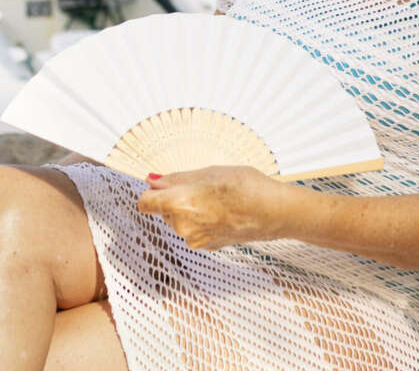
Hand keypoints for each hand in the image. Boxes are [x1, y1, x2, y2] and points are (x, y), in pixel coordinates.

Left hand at [136, 166, 285, 249]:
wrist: (274, 212)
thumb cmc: (245, 186)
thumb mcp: (209, 172)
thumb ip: (176, 179)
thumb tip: (152, 181)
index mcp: (178, 204)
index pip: (144, 203)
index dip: (152, 192)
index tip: (163, 185)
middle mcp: (182, 226)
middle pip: (164, 211)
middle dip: (176, 198)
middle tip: (202, 187)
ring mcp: (195, 240)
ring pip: (180, 221)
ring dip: (190, 210)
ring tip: (216, 199)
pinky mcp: (207, 246)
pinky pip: (194, 230)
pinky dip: (202, 221)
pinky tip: (222, 212)